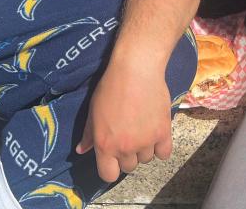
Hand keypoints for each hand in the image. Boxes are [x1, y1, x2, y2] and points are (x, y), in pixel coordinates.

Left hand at [76, 59, 172, 182]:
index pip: (108, 175)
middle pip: (129, 167)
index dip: (110, 168)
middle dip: (127, 155)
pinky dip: (160, 147)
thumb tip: (81, 150)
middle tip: (128, 135)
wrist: (136, 69)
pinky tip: (156, 133)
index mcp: (105, 145)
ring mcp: (146, 142)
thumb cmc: (111, 87)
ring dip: (144, 149)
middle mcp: (125, 148)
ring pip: (146, 159)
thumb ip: (89, 134)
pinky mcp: (163, 133)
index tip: (113, 157)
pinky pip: (164, 154)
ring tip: (142, 129)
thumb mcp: (93, 110)